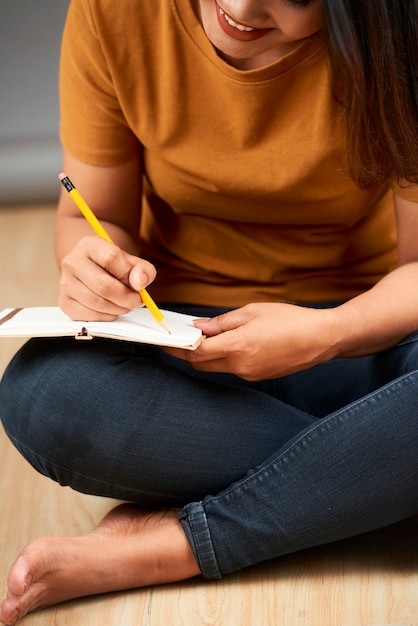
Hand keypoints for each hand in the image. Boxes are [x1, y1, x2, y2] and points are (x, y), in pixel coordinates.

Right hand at [58, 235, 156, 320]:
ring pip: (97, 303)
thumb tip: (139, 283)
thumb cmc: (114, 266)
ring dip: (118, 309)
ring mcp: (65, 283)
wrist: (93, 269)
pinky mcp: (64, 302)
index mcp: (89, 245)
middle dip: (126, 299)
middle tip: (135, 302)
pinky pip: (89, 316)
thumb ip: (143, 269)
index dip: (128, 275)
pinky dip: (106, 317)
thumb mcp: (132, 261)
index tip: (138, 286)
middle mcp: (72, 262)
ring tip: (125, 305)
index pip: (111, 258)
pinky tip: (112, 310)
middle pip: (103, 285)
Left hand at [166, 303, 338, 379]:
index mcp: (237, 346)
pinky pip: (234, 369)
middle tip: (181, 339)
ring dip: (208, 356)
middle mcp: (240, 366)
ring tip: (207, 338)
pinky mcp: (258, 377)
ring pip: (218, 367)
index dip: (178, 347)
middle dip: (189, 353)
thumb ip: (222, 322)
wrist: (321, 338)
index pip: (196, 352)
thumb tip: (199, 327)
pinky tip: (231, 345)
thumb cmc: (289, 320)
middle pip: (202, 364)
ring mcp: (250, 375)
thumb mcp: (252, 312)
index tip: (165, 341)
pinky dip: (225, 359)